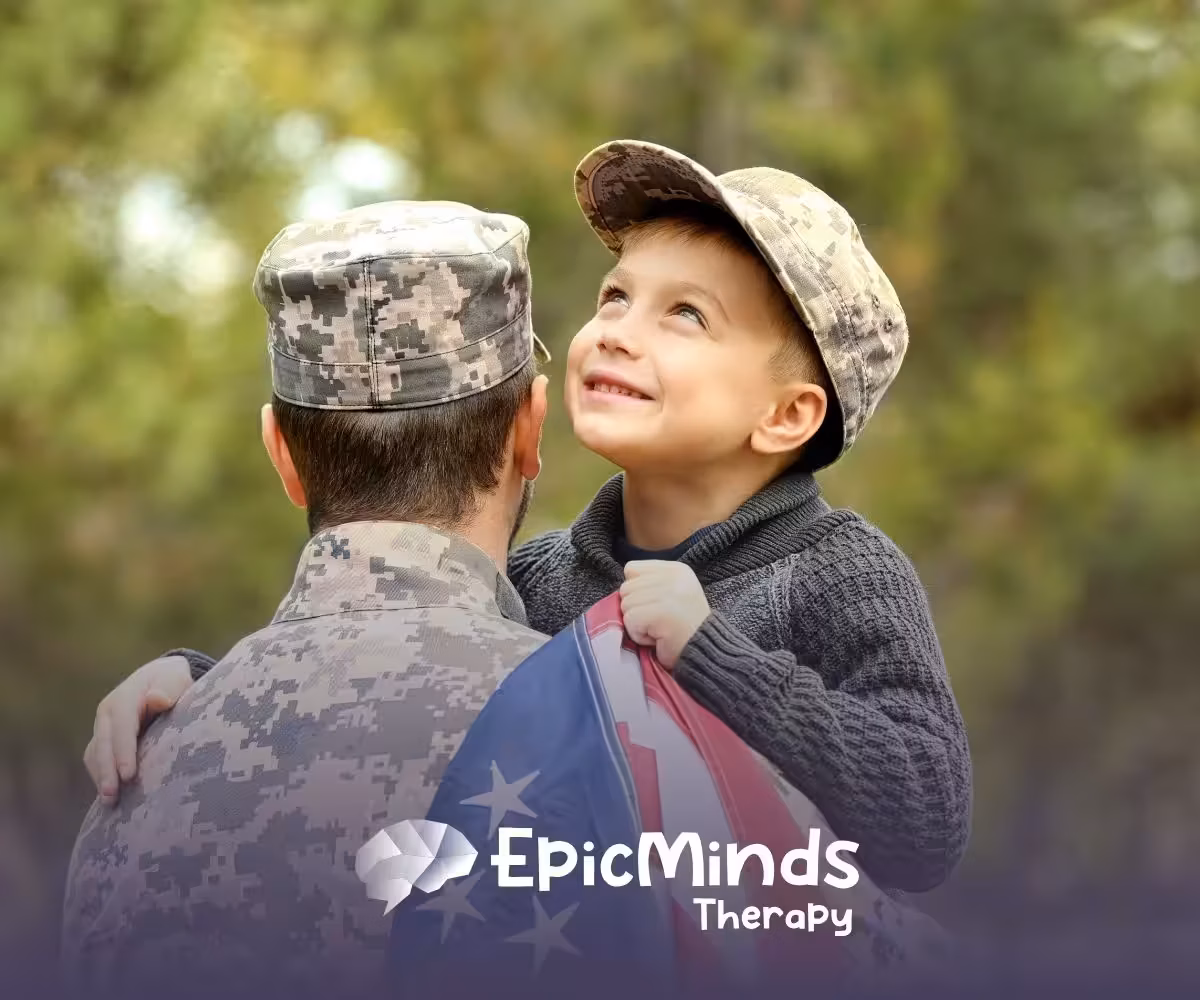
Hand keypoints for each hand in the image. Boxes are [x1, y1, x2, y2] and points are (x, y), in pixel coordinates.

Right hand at [83, 655, 192, 805]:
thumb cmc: (171, 681)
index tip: (128, 774)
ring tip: (112, 803)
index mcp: (123, 698)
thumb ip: (169, 687)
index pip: (121, 725)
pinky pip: (97, 762)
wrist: (159, 680)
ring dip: (101, 779)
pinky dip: (103, 777)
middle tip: (112, 797)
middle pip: (103, 744)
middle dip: (106, 771)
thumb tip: (157, 699)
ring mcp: (102, 729)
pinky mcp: (104, 742)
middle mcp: (106, 714)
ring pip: (96, 756)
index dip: (123, 751)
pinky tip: (114, 796)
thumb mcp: (175, 678)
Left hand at [619, 560, 710, 668]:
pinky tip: (658, 637)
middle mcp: (673, 577)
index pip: (631, 569)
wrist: (704, 652)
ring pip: (625, 605)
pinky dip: (639, 635)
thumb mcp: (671, 594)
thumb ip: (648, 585)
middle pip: (626, 588)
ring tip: (660, 629)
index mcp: (676, 569)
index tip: (657, 605)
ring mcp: (667, 593)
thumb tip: (622, 591)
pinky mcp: (659, 613)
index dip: (637, 591)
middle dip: (637, 609)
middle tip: (659, 621)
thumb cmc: (683, 627)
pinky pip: (630, 620)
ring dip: (638, 624)